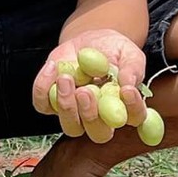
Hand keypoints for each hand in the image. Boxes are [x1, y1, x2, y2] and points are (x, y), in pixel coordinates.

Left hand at [32, 28, 146, 141]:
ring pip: (70, 126)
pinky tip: (52, 66)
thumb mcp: (128, 52)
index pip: (135, 117)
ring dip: (66, 105)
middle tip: (85, 92)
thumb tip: (128, 83)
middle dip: (91, 115)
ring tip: (65, 78)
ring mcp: (76, 114)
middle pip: (99, 133)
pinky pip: (43, 105)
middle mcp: (102, 118)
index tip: (126, 90)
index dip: (132, 108)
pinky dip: (43, 87)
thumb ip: (132, 67)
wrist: (87, 42)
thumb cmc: (113, 50)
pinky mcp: (52, 104)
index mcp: (125, 107)